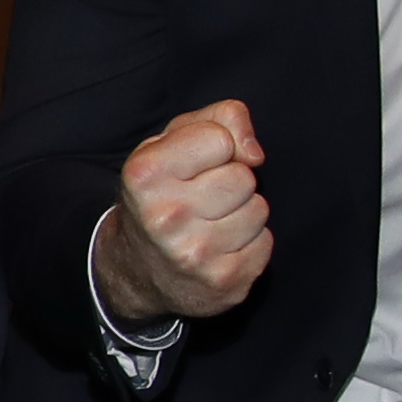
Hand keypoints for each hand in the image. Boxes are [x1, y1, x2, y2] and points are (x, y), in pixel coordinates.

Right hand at [97, 100, 274, 324]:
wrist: (136, 270)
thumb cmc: (162, 193)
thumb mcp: (172, 141)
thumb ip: (220, 119)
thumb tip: (255, 153)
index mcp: (146, 175)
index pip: (221, 138)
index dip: (214, 147)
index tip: (193, 166)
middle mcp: (166, 217)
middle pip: (243, 177)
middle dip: (230, 182)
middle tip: (202, 199)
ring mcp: (195, 254)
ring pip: (258, 210)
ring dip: (242, 213)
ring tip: (211, 224)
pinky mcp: (223, 282)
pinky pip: (265, 243)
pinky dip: (249, 244)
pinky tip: (220, 249)